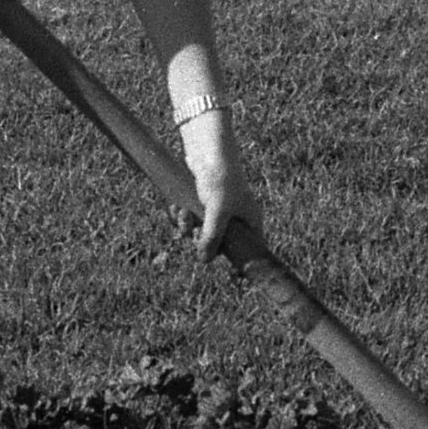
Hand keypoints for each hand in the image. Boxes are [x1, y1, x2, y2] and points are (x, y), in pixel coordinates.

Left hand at [179, 112, 257, 252]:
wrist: (207, 149)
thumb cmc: (221, 178)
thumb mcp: (217, 212)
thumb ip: (211, 238)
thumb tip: (204, 260)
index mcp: (249, 220)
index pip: (251, 250)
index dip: (243, 264)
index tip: (234, 279)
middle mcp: (235, 218)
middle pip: (219, 245)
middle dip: (202, 241)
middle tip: (195, 231)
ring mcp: (216, 212)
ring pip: (200, 234)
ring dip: (187, 227)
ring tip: (183, 213)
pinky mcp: (200, 204)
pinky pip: (190, 221)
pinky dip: (181, 216)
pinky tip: (176, 207)